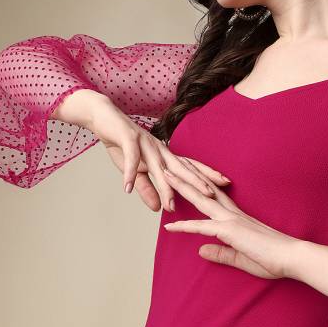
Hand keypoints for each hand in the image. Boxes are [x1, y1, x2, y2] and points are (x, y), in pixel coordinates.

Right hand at [88, 100, 230, 211]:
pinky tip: (127, 188)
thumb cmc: (123, 144)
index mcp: (165, 156)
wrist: (103, 118)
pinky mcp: (128, 139)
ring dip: (164, 186)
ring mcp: (145, 144)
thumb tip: (158, 209)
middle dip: (196, 181)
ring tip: (170, 204)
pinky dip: (129, 173)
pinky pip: (131, 158)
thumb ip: (147, 189)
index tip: (224, 186)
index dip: (206, 176)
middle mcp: (160, 149)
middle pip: (182, 168)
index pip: (190, 167)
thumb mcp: (136, 171)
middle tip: (211, 195)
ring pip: (158, 167)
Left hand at [161, 167, 301, 279]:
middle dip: (186, 177)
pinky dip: (186, 226)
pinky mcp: (231, 231)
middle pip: (205, 191)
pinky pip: (203, 227)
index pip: (214, 199)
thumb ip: (221, 253)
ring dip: (182, 187)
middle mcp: (233, 215)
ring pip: (201, 200)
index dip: (199, 188)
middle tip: (169, 165)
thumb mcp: (241, 257)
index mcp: (238, 219)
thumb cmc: (274, 258)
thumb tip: (200, 250)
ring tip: (164, 175)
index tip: (186, 178)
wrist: (292, 257)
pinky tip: (169, 226)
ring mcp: (232, 221)